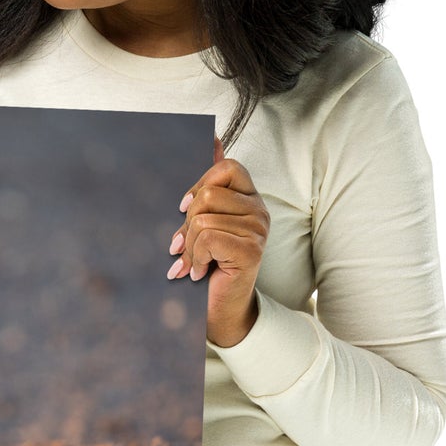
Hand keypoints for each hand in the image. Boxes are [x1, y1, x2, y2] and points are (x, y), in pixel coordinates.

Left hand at [166, 136, 268, 347]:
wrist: (220, 308)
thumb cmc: (209, 263)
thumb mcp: (204, 220)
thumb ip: (209, 183)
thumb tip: (212, 137)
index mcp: (249, 198)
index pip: (227, 167)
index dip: (200, 184)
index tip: (185, 209)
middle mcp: (260, 210)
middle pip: (209, 195)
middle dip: (187, 223)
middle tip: (185, 245)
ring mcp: (259, 230)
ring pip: (204, 219)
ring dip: (189, 246)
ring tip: (193, 262)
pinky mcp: (251, 250)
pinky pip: (208, 238)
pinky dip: (195, 258)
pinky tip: (199, 272)